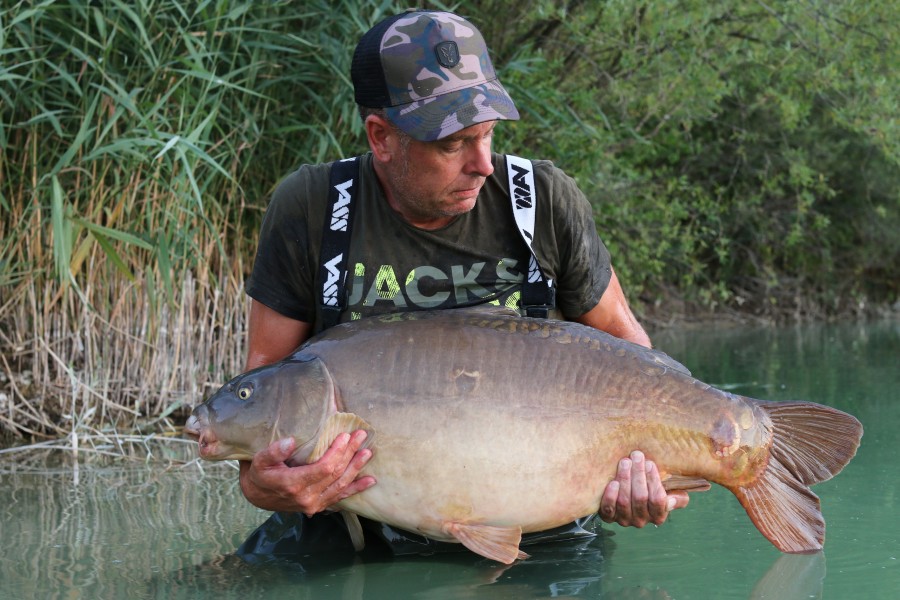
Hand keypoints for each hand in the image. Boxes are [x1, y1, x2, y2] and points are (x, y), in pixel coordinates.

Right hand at [238, 430, 375, 515]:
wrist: (256, 496)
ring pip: (341, 486)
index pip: (324, 468)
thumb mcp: (259, 460)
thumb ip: (274, 452)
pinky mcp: (318, 507)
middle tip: (361, 436)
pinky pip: (339, 497)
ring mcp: (313, 504)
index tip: (345, 436)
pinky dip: (355, 489)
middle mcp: (306, 498)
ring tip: (368, 453)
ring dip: (356, 469)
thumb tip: (290, 442)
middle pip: (336, 475)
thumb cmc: (258, 474)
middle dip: (350, 454)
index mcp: (293, 484)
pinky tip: (369, 481)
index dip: (337, 452)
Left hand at [599, 450, 688, 526]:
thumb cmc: (651, 490)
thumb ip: (677, 497)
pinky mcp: (609, 517)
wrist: (628, 495)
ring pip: (624, 501)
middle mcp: (641, 521)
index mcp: (658, 516)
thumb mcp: (669, 494)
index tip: (650, 463)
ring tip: (625, 462)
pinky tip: (613, 482)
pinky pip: (609, 509)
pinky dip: (610, 496)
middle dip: (638, 474)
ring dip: (625, 479)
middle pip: (640, 498)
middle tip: (636, 456)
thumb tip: (673, 499)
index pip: (658, 500)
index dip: (653, 481)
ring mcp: (624, 520)